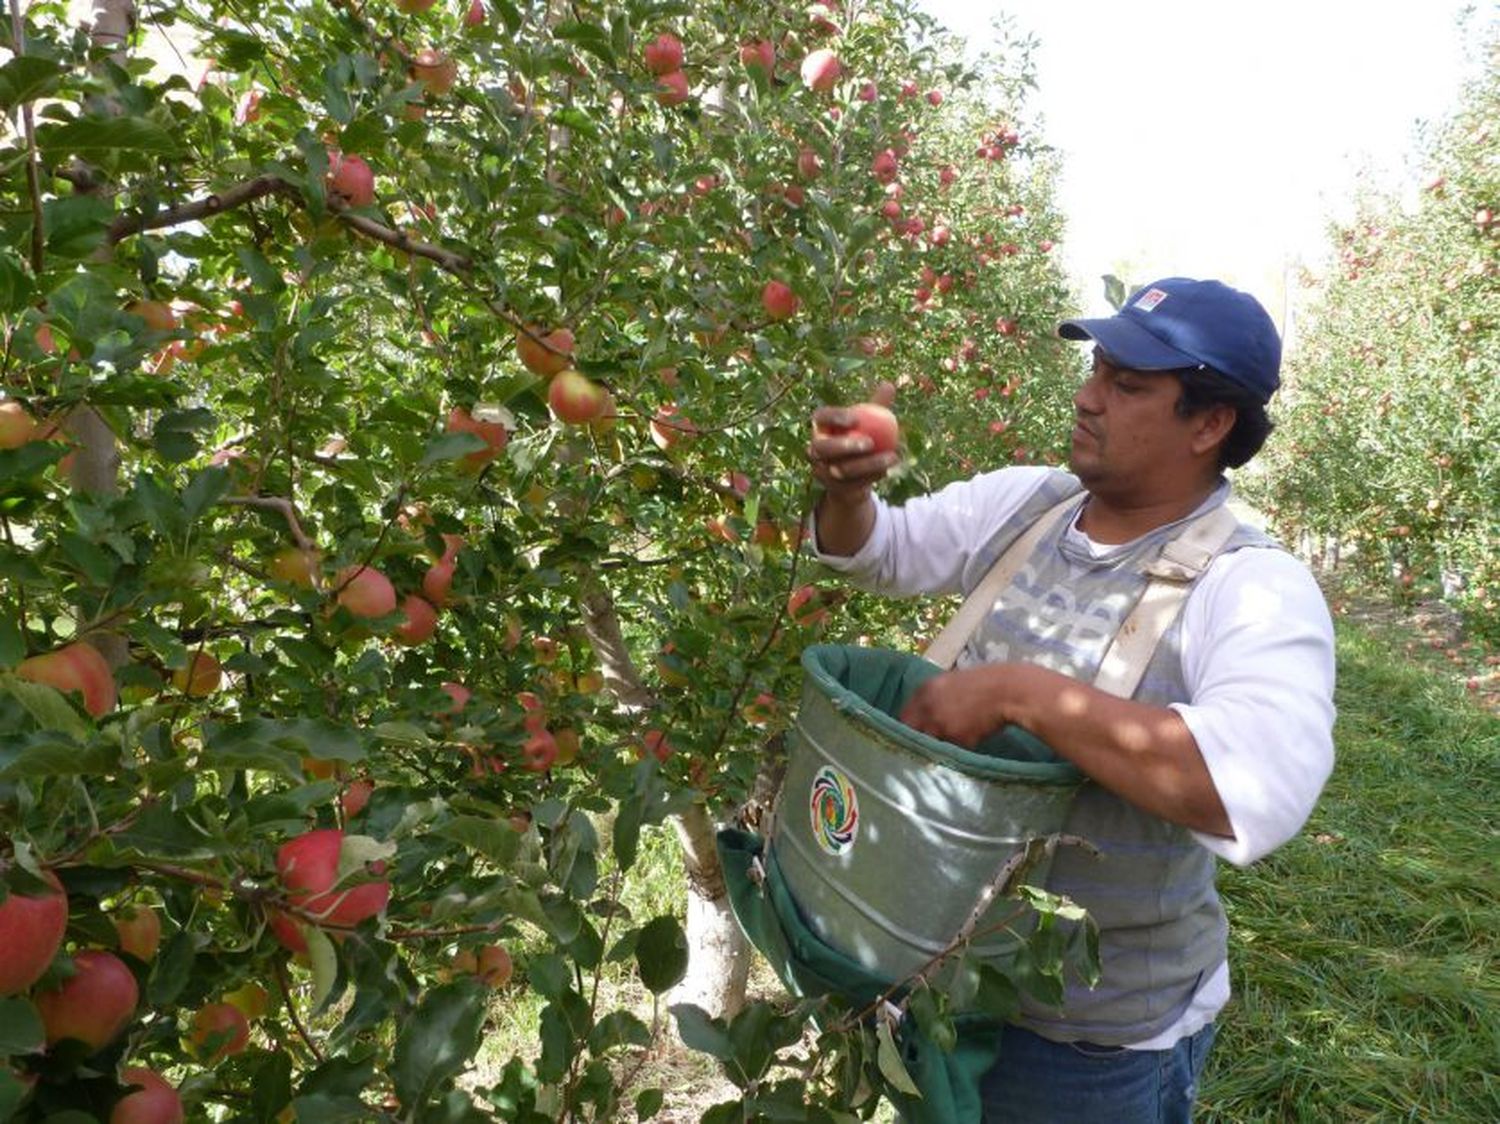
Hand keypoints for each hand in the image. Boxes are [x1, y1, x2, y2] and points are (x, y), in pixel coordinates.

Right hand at [807, 381, 899, 500]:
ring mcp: (820, 470)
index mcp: (819, 426)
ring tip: (891, 457)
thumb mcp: (869, 421)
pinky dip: (870, 478)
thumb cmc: (860, 437)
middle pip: (823, 447)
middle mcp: (814, 449)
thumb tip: (889, 385)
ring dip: (867, 465)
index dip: (836, 417)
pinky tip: (888, 471)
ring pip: (840, 469)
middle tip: (869, 443)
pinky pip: (851, 484)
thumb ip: (877, 405)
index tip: (857, 418)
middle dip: (844, 446)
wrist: (852, 475)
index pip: (822, 417)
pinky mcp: (831, 489)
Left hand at [898, 665, 1009, 748]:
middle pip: (909, 731)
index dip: (909, 727)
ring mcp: (938, 722)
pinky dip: (952, 750)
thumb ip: (934, 698)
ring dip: (933, 747)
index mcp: (924, 689)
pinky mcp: (954, 737)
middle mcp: (926, 705)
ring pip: (926, 743)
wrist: (1008, 691)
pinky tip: (964, 744)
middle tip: (926, 746)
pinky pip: (946, 749)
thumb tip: (923, 716)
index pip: (903, 716)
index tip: (915, 734)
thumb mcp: (951, 683)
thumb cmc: (984, 684)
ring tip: (947, 747)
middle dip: (917, 739)